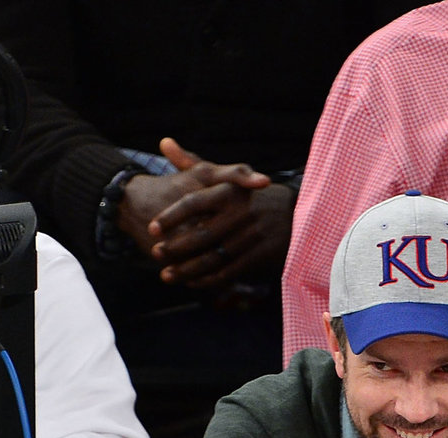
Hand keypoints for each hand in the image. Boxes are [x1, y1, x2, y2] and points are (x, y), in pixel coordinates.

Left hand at [148, 138, 294, 287]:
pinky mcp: (258, 257)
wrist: (296, 214)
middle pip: (201, 234)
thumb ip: (194, 163)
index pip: (194, 204)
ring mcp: (250, 238)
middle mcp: (240, 214)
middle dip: (175, 247)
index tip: (152, 229)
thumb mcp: (225, 176)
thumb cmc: (252, 195)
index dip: (170, 217)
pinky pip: (229, 272)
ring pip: (213, 257)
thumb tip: (164, 144)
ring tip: (167, 275)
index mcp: (229, 192)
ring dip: (188, 269)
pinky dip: (209, 280)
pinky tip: (193, 283)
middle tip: (155, 253)